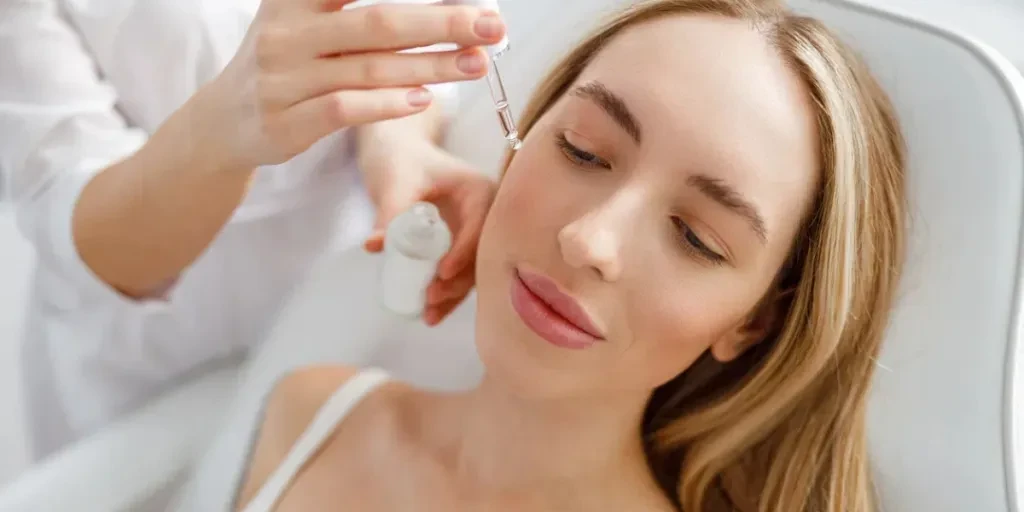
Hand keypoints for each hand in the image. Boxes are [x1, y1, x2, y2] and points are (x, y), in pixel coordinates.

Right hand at [191, 0, 505, 170]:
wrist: (223, 122)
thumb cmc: (285, 63)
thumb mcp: (304, 19)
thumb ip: (355, 7)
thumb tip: (440, 3)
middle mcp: (287, 34)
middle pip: (378, 23)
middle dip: (442, 22)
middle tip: (491, 24)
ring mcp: (284, 80)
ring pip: (370, 69)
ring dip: (431, 66)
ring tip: (476, 62)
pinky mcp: (287, 123)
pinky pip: (345, 110)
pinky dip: (388, 104)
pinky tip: (424, 99)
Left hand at [359, 135, 495, 325]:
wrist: (395, 149)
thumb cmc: (400, 157)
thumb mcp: (396, 181)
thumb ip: (389, 212)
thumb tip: (377, 246)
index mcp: (479, 190)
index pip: (480, 225)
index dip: (464, 252)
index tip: (441, 272)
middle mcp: (484, 213)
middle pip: (481, 254)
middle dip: (459, 281)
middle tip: (431, 296)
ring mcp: (472, 232)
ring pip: (471, 270)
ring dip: (453, 294)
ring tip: (429, 314)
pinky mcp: (457, 246)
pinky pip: (456, 274)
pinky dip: (445, 294)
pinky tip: (430, 315)